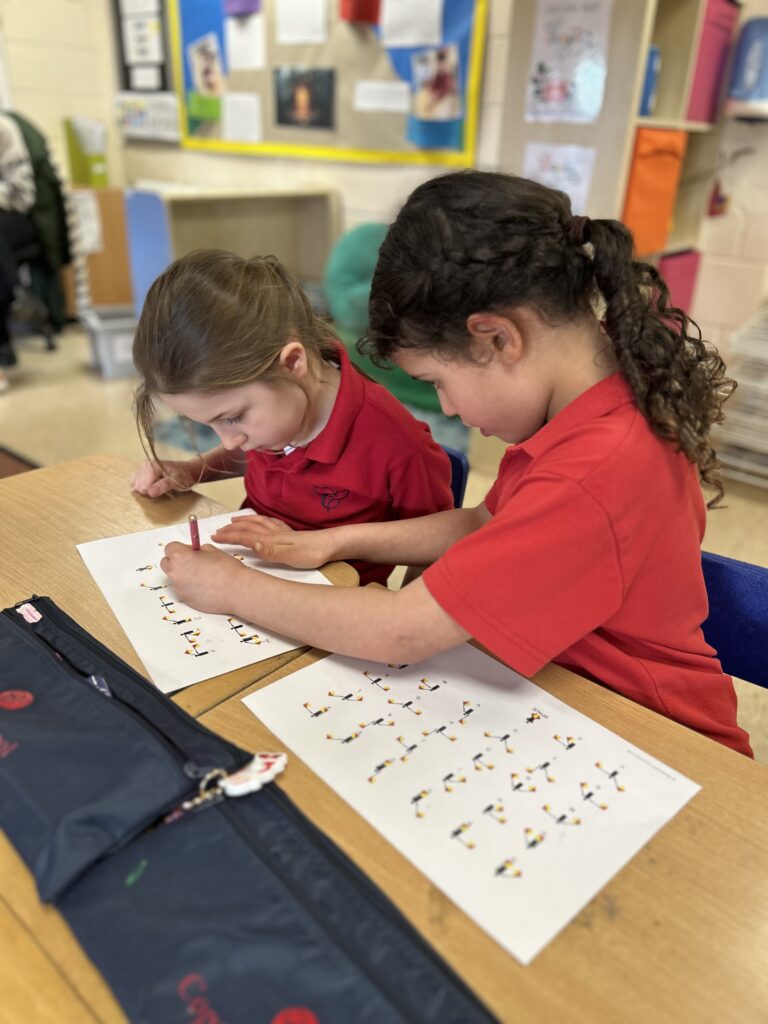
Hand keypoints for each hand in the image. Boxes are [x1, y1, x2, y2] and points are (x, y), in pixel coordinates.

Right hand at [131, 458, 200, 497]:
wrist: (188, 470)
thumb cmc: (183, 476)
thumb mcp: (176, 482)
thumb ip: (163, 486)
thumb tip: (150, 492)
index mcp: (153, 466)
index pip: (143, 486)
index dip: (152, 492)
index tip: (161, 492)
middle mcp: (146, 464)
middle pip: (138, 486)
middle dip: (148, 491)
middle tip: (160, 490)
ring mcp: (143, 467)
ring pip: (135, 485)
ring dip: (145, 489)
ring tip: (157, 487)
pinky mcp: (143, 471)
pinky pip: (136, 483)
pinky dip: (143, 487)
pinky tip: (151, 487)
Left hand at [160, 542, 246, 613]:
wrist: (237, 590)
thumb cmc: (227, 569)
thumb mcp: (213, 551)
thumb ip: (199, 550)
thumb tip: (196, 552)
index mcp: (180, 556)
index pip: (170, 548)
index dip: (181, 548)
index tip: (190, 550)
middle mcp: (175, 572)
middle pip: (167, 563)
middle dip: (177, 561)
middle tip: (193, 561)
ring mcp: (179, 588)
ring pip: (175, 577)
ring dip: (183, 574)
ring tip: (202, 576)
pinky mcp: (185, 599)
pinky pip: (183, 589)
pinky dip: (190, 586)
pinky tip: (205, 586)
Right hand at [212, 515, 333, 568]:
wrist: (332, 545)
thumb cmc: (312, 554)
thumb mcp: (291, 557)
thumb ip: (271, 551)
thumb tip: (252, 545)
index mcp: (271, 540)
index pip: (244, 537)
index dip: (228, 537)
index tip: (213, 538)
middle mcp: (274, 533)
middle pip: (248, 528)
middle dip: (231, 529)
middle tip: (217, 531)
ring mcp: (282, 531)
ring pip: (258, 522)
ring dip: (244, 521)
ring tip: (234, 521)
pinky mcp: (290, 532)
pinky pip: (270, 522)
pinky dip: (260, 519)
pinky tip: (261, 520)